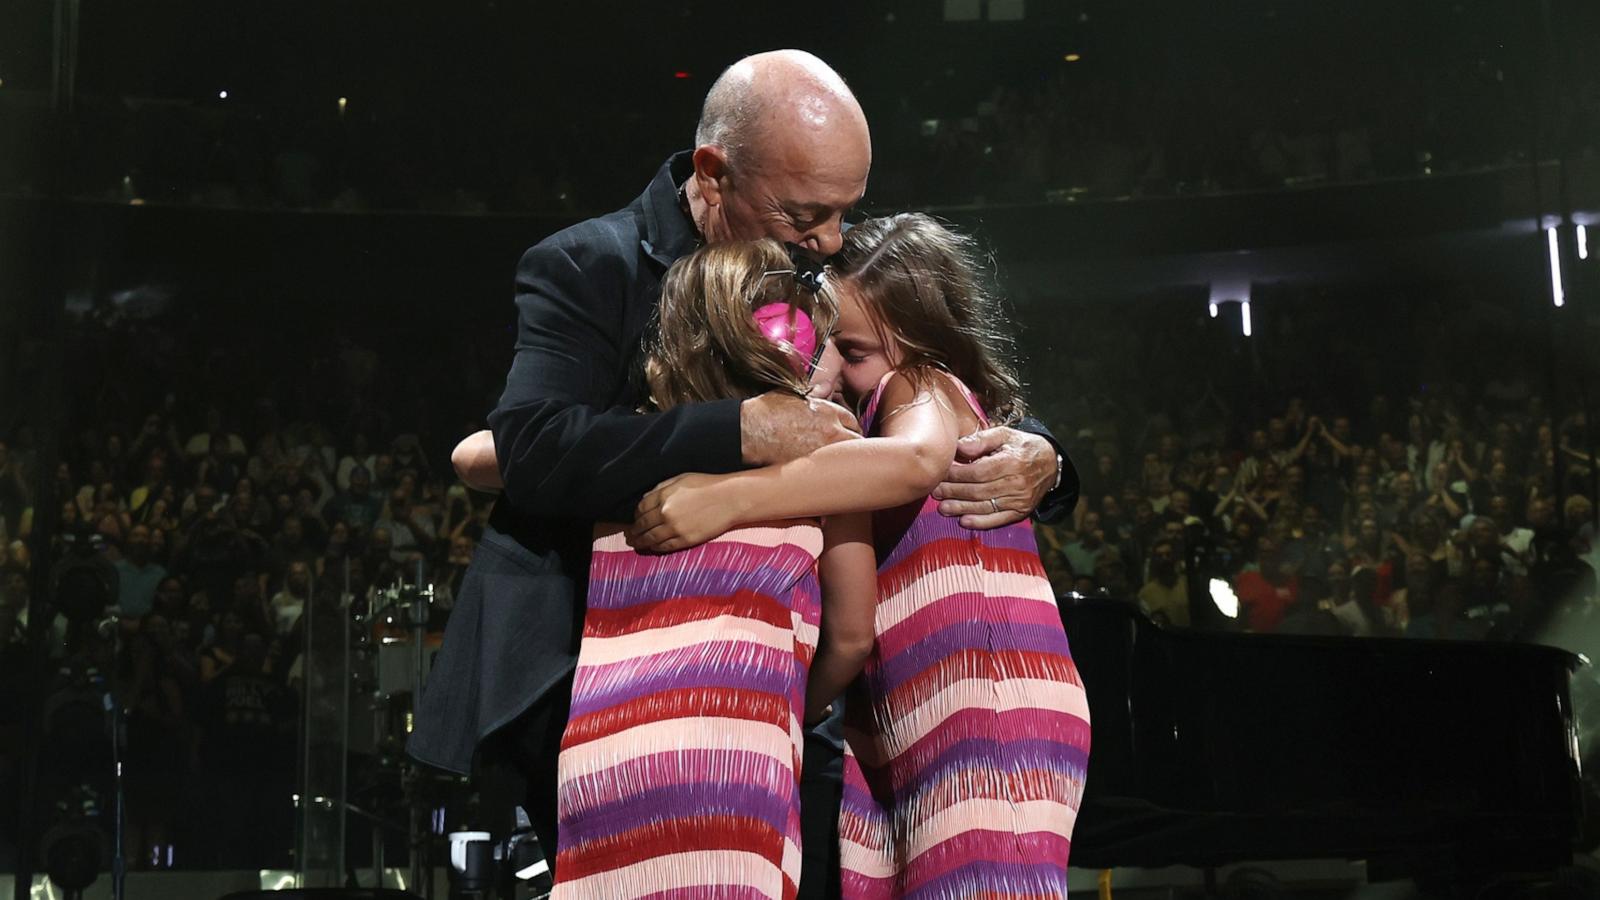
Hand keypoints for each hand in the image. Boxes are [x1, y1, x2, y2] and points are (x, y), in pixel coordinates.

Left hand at [627, 473, 740, 552]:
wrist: (730, 499)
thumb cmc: (707, 485)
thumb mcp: (680, 479)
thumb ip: (660, 488)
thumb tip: (645, 499)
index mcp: (663, 496)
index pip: (640, 509)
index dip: (635, 515)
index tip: (635, 519)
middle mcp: (665, 514)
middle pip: (642, 525)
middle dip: (634, 531)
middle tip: (630, 535)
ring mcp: (675, 529)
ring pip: (651, 539)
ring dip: (641, 542)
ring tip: (636, 544)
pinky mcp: (685, 540)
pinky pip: (665, 547)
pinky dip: (655, 548)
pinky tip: (652, 547)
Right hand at [741, 392, 859, 466]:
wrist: (750, 430)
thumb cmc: (767, 411)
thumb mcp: (793, 395)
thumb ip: (815, 395)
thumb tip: (826, 389)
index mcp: (828, 411)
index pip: (852, 420)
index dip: (849, 427)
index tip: (846, 433)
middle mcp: (831, 430)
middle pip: (857, 440)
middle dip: (852, 443)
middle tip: (846, 450)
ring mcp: (824, 450)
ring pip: (847, 457)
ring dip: (844, 458)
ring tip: (838, 462)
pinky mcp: (814, 466)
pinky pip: (831, 470)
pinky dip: (830, 470)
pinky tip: (824, 471)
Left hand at [931, 427, 1055, 529]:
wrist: (1050, 463)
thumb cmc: (1022, 446)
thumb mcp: (1005, 434)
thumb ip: (982, 439)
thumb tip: (959, 447)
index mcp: (1011, 462)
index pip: (978, 471)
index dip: (957, 474)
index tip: (940, 473)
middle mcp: (1016, 483)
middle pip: (978, 490)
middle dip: (953, 491)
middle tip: (935, 491)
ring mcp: (1019, 500)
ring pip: (985, 506)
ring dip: (961, 508)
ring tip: (942, 507)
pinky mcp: (1020, 511)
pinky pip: (998, 519)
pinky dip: (980, 522)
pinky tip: (964, 521)